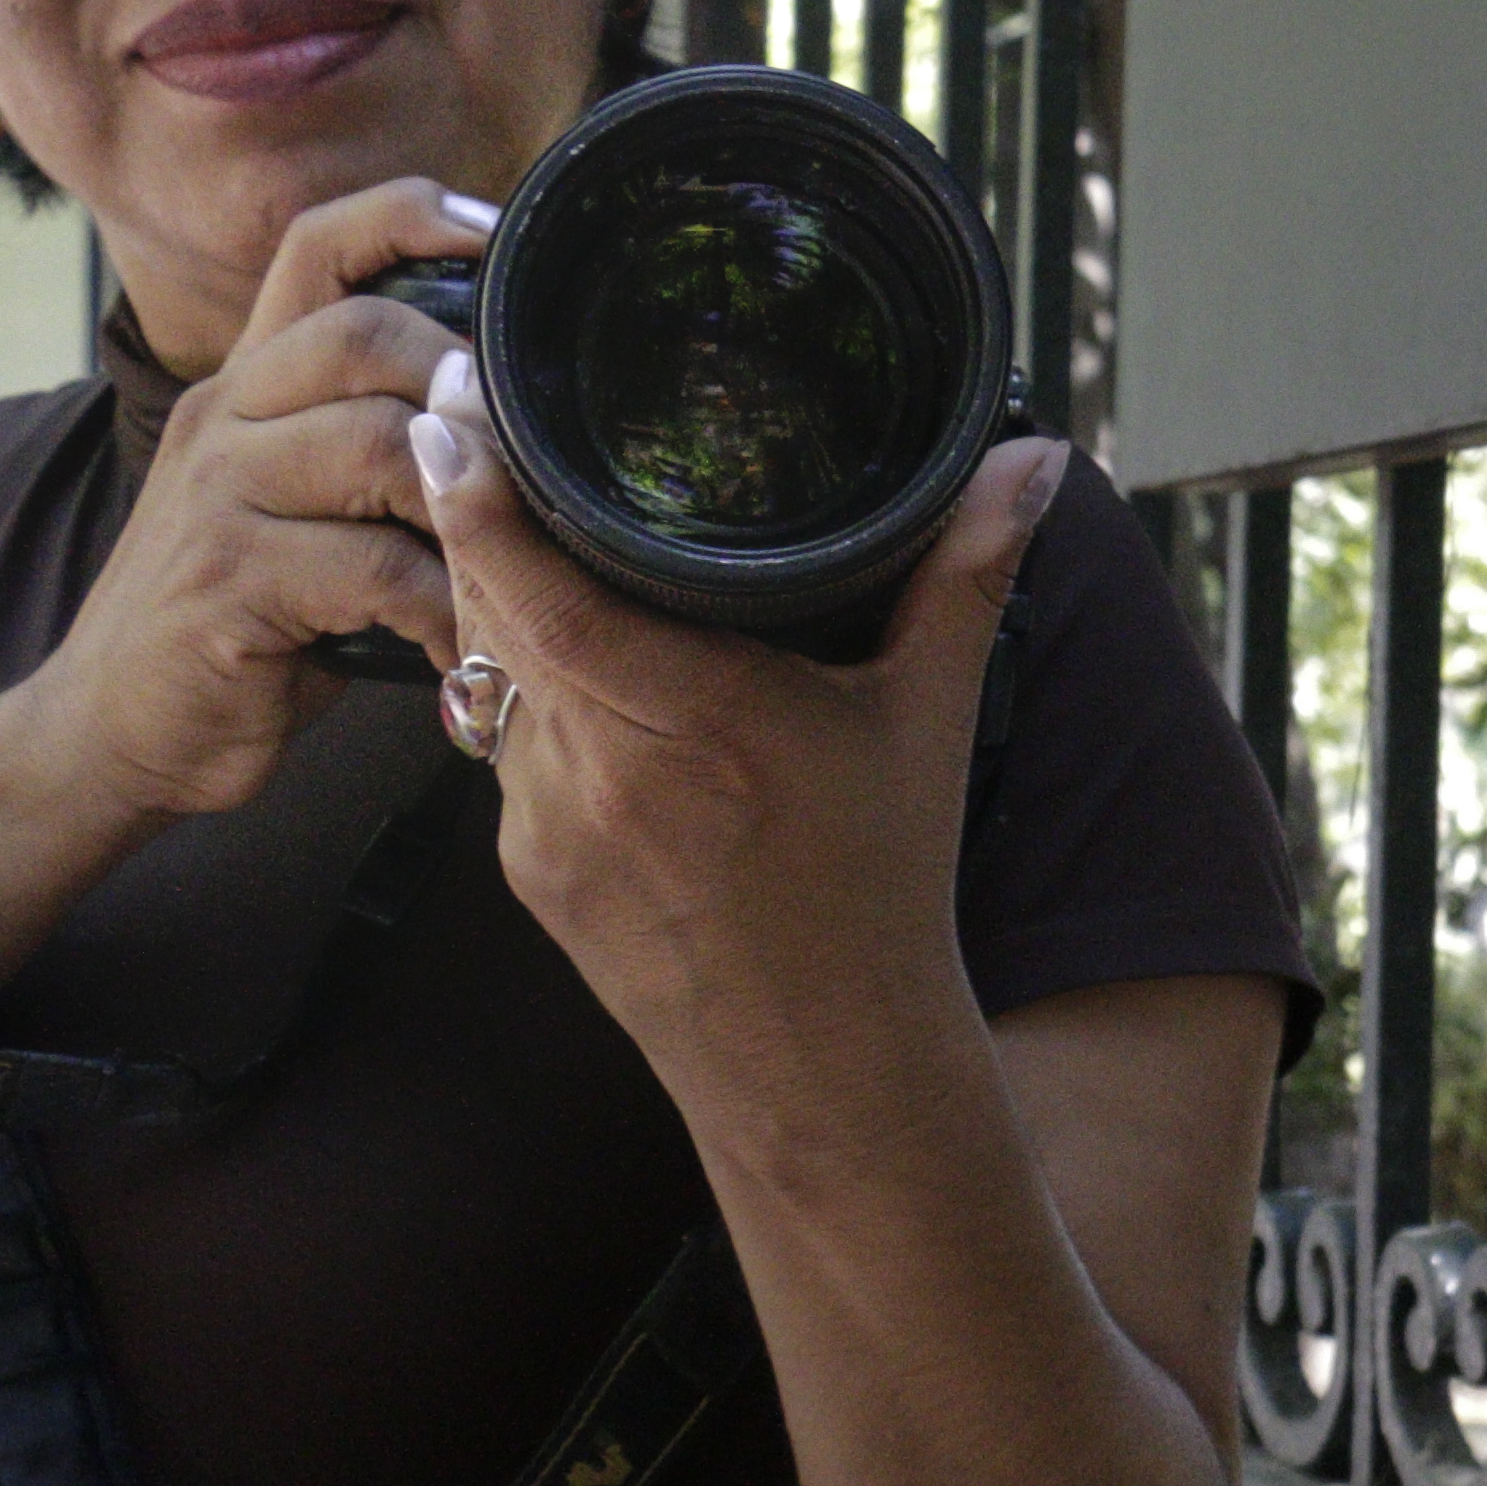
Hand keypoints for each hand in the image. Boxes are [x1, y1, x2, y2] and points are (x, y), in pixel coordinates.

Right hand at [16, 178, 491, 826]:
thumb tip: (507, 413)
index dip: (407, 217)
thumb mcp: (294, 506)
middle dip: (465, 385)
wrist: (114, 728)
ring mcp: (217, 496)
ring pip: (381, 445)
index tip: (495, 239)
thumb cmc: (241, 616)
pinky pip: (378, 569)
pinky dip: (448, 611)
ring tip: (513, 567)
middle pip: (364, 335)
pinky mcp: (229, 583)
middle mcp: (225, 418)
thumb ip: (370, 445)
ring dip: (471, 509)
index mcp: (248, 384)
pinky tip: (468, 651)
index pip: (315, 247)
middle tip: (528, 462)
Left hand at [411, 345, 1071, 1082]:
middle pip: (486, 611)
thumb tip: (1031, 461)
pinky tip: (552, 656)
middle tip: (474, 425)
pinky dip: (518, 689)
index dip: (482, 499)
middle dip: (475, 521)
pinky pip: (501, 746)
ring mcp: (544, 828)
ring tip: (508, 525)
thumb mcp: (929, 723)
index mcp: (692, 721)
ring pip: (482, 677)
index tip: (455, 413)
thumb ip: (967, 577)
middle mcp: (596, 773)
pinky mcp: (527, 871)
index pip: (538, 590)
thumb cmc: (883, 896)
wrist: (826, 1073)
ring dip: (490, 602)